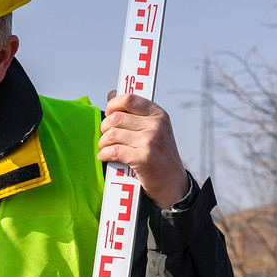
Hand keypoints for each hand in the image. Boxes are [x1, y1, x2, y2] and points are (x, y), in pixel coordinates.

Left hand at [100, 92, 188, 207]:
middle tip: (107, 136)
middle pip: (115, 117)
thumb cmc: (158, 153)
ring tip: (106, 147)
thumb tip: (112, 93)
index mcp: (158, 114)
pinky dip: (104, 154)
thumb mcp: (154, 128)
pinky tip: (105, 156)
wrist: (172, 183)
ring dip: (103, 142)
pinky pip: (112, 151)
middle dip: (104, 127)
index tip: (109, 113)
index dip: (112, 105)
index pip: (128, 99)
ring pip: (111, 134)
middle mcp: (156, 126)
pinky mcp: (142, 159)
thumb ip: (134, 112)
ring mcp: (150, 142)